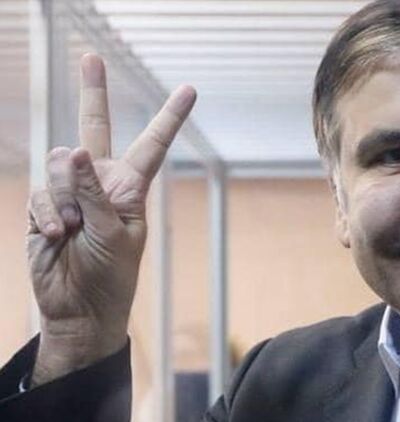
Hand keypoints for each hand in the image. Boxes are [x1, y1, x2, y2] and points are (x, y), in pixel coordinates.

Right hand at [26, 53, 195, 385]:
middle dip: (92, 92)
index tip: (190, 89)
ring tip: (76, 228)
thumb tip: (73, 151)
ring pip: (60, 164)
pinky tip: (60, 234)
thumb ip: (95, 193)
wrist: (80, 308)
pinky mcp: (42, 205)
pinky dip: (49, 213)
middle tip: (91, 56)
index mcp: (130, 187)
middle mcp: (100, 181)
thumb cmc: (111, 275)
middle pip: (95, 127)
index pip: (152, 144)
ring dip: (66, 196)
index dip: (169, 116)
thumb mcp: (115, 234)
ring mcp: (69, 192)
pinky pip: (39, 193)